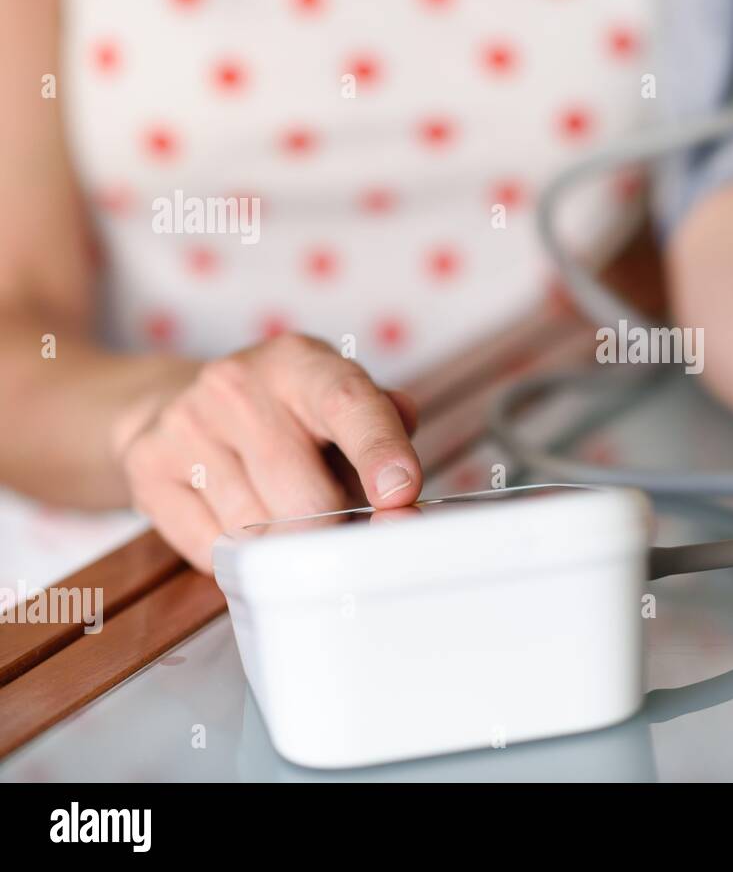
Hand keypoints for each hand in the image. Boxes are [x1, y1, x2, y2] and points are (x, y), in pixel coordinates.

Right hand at [113, 334, 422, 570]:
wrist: (174, 401)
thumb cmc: (284, 414)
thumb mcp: (339, 402)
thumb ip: (383, 430)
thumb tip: (402, 485)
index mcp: (301, 363)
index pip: (349, 404)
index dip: (380, 452)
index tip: (401, 494)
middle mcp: (238, 385)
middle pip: (307, 497)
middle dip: (330, 524)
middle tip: (331, 514)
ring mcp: (186, 425)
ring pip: (259, 531)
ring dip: (282, 540)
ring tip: (278, 506)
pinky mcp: (147, 469)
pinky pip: (212, 548)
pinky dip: (236, 552)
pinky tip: (235, 515)